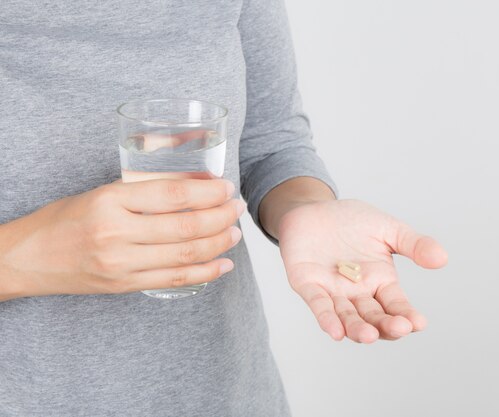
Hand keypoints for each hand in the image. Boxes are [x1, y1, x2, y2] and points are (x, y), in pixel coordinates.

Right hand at [0, 179, 244, 299]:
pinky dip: (205, 273)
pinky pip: (175, 280)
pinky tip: (223, 264)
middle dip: (220, 217)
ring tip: (234, 233)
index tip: (226, 187)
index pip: (172, 194)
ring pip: (185, 255)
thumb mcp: (103, 192)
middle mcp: (116, 233)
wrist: (28, 258)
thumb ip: (146, 191)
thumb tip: (196, 184)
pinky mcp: (124, 286)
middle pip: (185, 226)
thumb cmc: (66, 219)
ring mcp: (121, 264)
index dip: (207, 192)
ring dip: (218, 243)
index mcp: (110, 200)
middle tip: (236, 208)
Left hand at [278, 199, 447, 342]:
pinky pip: (318, 304)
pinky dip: (326, 318)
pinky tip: (335, 331)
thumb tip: (442, 258)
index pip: (396, 305)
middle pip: (373, 317)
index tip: (419, 323)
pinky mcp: (308, 285)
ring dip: (357, 329)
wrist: (314, 208)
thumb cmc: (351, 221)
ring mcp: (332, 291)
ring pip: (347, 317)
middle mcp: (358, 293)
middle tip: (399, 328)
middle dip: (386, 325)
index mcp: (380, 282)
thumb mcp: (388, 228)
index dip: (407, 316)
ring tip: (368, 336)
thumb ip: (413, 244)